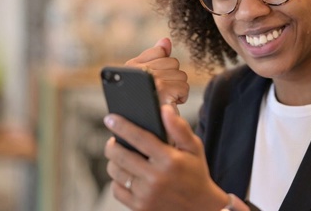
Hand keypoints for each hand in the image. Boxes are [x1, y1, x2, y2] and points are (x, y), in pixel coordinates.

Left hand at [104, 105, 228, 210]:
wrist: (200, 208)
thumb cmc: (196, 174)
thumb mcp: (194, 148)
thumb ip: (179, 128)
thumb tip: (164, 110)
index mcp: (169, 159)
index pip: (139, 138)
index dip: (121, 126)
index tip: (110, 118)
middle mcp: (156, 177)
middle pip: (120, 155)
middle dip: (112, 145)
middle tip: (113, 141)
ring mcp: (146, 194)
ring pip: (116, 172)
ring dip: (113, 162)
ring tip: (119, 157)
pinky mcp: (140, 207)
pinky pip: (117, 190)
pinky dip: (117, 181)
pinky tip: (126, 175)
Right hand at [125, 37, 188, 113]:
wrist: (144, 130)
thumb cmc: (146, 103)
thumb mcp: (145, 77)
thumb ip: (155, 56)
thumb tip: (166, 40)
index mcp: (132, 66)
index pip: (160, 51)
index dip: (163, 67)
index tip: (157, 80)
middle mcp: (139, 71)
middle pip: (173, 63)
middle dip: (172, 78)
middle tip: (161, 92)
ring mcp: (151, 81)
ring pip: (181, 75)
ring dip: (177, 89)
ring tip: (165, 98)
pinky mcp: (163, 92)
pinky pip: (183, 87)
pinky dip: (181, 97)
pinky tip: (170, 103)